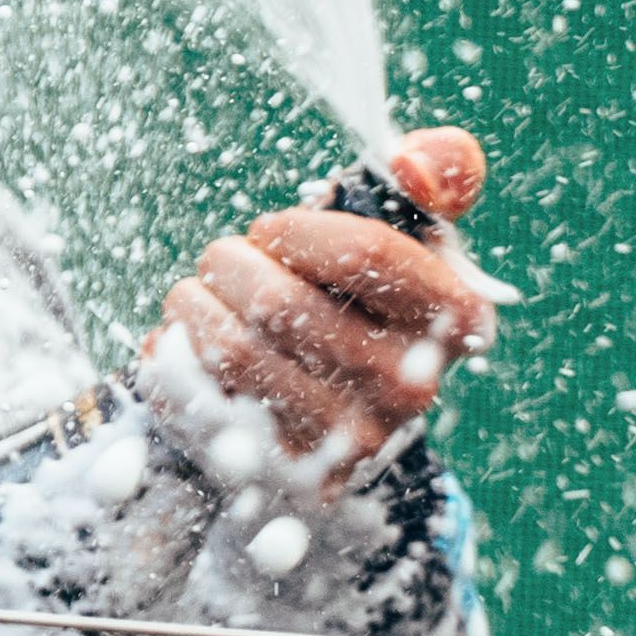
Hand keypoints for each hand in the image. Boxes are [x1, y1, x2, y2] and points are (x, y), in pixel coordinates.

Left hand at [158, 125, 496, 490]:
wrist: (334, 414)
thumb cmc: (364, 300)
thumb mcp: (410, 234)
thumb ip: (432, 177)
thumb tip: (415, 162)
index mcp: (457, 321)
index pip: (364, 251)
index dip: (294, 229)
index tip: (273, 231)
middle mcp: (413, 390)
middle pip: (278, 301)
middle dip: (230, 262)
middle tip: (227, 263)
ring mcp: (348, 443)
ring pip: (230, 349)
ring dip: (194, 304)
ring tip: (200, 295)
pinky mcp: (286, 473)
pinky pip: (199, 394)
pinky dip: (178, 355)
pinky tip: (192, 345)